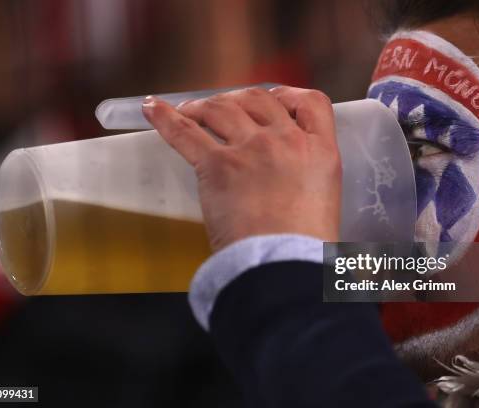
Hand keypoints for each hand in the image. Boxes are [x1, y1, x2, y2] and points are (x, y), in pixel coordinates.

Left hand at [142, 86, 340, 250]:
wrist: (282, 266)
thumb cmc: (306, 248)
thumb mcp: (326, 202)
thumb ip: (310, 178)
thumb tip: (293, 184)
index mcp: (320, 150)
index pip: (311, 102)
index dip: (290, 96)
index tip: (276, 101)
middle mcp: (286, 140)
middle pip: (259, 99)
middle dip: (240, 99)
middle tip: (226, 109)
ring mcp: (250, 149)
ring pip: (222, 107)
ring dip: (204, 106)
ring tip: (191, 111)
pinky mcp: (217, 165)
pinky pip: (185, 133)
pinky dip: (165, 118)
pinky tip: (152, 108)